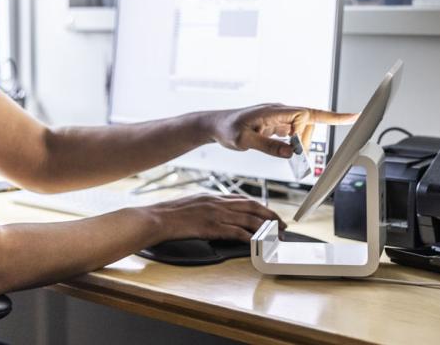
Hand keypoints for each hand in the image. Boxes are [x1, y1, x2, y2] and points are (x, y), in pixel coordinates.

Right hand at [144, 194, 285, 242]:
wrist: (157, 218)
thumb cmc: (169, 213)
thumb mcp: (191, 203)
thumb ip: (206, 206)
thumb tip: (215, 213)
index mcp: (213, 196)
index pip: (242, 199)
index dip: (259, 207)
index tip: (269, 214)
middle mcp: (217, 202)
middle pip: (251, 206)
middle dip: (269, 216)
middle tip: (282, 225)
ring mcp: (215, 214)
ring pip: (248, 218)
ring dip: (266, 227)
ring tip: (277, 235)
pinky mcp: (212, 227)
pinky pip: (236, 232)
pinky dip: (250, 237)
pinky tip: (259, 242)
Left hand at [207, 104, 357, 157]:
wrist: (215, 125)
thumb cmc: (227, 129)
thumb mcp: (244, 141)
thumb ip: (268, 146)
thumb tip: (291, 151)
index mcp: (274, 111)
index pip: (308, 113)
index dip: (332, 116)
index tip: (352, 117)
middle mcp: (279, 111)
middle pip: (308, 124)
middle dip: (305, 141)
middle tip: (294, 157)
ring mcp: (279, 117)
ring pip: (302, 130)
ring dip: (300, 143)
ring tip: (287, 154)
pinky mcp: (276, 124)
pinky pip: (294, 133)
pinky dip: (295, 143)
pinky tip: (290, 150)